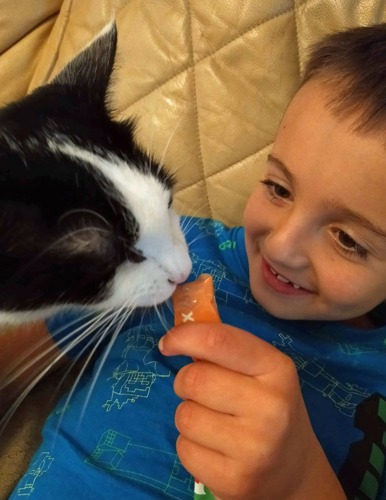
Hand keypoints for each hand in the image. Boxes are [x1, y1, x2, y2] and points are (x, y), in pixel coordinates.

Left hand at [159, 323, 345, 499]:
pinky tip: (214, 447)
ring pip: (185, 416)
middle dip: (186, 381)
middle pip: (194, 379)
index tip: (168, 343)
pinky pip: (184, 449)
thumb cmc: (270, 407)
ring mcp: (254, 448)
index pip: (218, 340)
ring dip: (188, 415)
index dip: (184, 336)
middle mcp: (271, 407)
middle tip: (200, 390)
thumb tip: (176, 334)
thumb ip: (226, 349)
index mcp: (277, 369)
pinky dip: (190, 444)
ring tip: (213, 422)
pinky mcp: (235, 480)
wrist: (294, 470)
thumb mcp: (262, 371)